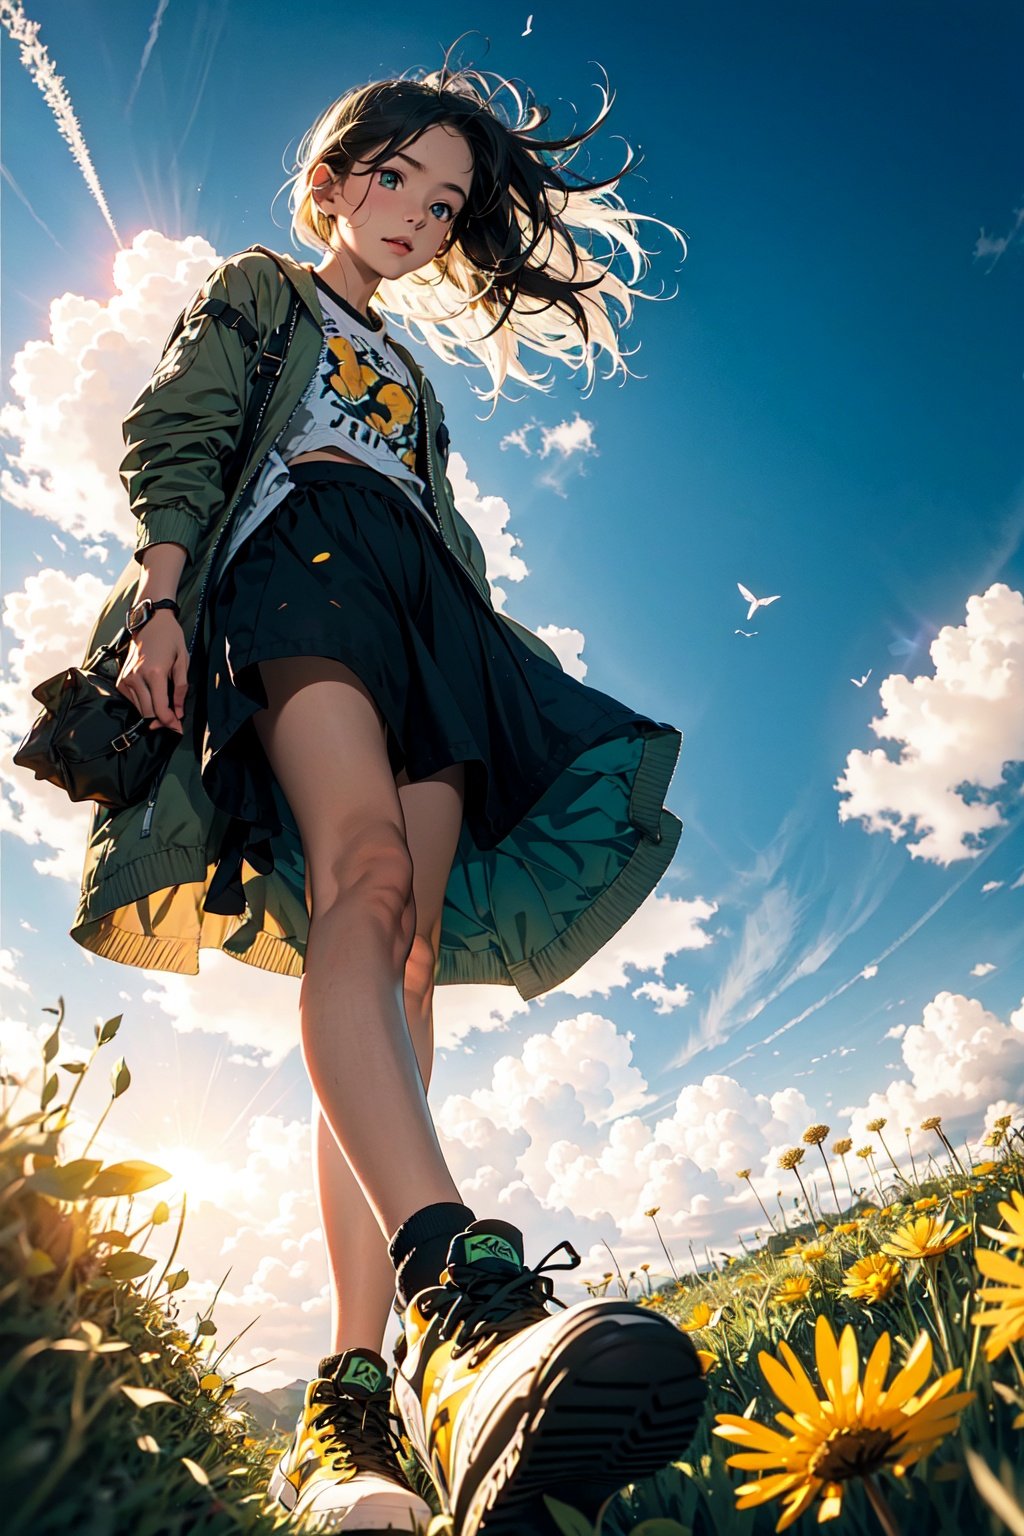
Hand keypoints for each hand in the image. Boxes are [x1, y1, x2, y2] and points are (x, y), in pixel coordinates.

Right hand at [116, 611, 187, 732]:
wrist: (151, 622)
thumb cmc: (170, 639)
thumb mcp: (183, 662)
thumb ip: (181, 690)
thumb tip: (179, 712)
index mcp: (154, 674)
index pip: (160, 709)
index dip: (170, 722)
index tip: (178, 729)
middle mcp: (136, 678)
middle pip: (148, 713)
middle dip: (162, 722)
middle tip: (174, 724)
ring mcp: (126, 679)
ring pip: (139, 709)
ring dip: (153, 714)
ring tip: (166, 711)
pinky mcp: (120, 680)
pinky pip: (132, 701)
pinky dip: (143, 704)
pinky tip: (153, 699)